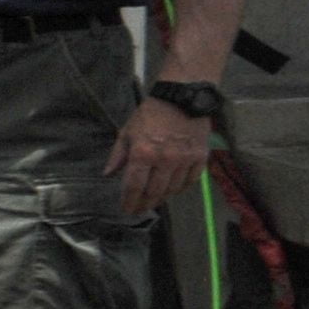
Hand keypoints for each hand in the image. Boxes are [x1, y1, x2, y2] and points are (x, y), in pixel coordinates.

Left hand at [107, 95, 212, 217]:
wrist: (182, 98)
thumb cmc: (151, 114)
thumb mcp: (128, 132)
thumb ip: (118, 155)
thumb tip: (108, 174)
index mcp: (142, 153)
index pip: (134, 186)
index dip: (129, 201)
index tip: (127, 210)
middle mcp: (164, 160)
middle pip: (154, 192)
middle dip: (145, 204)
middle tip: (140, 209)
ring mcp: (184, 160)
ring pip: (173, 189)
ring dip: (163, 198)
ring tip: (155, 200)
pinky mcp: (200, 157)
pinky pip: (191, 180)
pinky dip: (181, 188)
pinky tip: (174, 189)